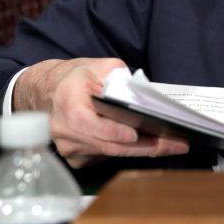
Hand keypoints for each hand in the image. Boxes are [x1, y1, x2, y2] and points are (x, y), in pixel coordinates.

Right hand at [13, 58, 189, 167]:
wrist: (47, 92)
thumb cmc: (75, 77)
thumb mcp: (97, 67)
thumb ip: (118, 77)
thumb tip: (139, 93)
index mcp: (68, 104)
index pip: (90, 125)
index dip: (113, 131)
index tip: (135, 134)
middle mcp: (65, 131)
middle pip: (108, 145)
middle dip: (145, 146)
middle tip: (175, 144)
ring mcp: (69, 147)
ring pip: (110, 153)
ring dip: (142, 150)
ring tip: (173, 145)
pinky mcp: (76, 157)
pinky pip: (105, 157)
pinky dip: (127, 151)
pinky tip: (151, 145)